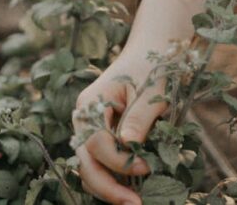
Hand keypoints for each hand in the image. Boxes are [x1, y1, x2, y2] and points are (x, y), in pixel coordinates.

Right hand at [73, 47, 168, 204]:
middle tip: (134, 204)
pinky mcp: (102, 136)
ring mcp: (90, 129)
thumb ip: (139, 118)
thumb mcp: (151, 91)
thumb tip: (129, 146)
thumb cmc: (153, 66)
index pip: (97, 143)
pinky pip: (101, 163)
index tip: (147, 167)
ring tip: (133, 202)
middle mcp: (84, 119)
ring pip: (89, 168)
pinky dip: (114, 178)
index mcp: (91, 103)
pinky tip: (132, 189)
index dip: (120, 161)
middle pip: (85, 162)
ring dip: (109, 187)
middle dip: (108, 187)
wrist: (152, 48)